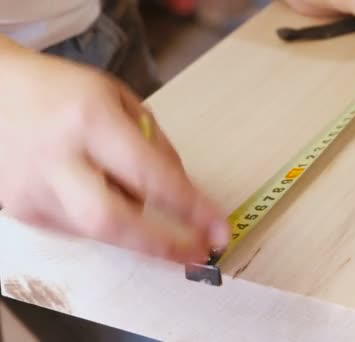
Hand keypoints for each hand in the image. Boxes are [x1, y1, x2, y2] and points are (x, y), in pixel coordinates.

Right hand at [0, 36, 229, 262]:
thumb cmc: (65, 91)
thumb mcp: (120, 99)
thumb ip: (155, 144)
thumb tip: (182, 193)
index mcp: (90, 120)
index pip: (151, 176)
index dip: (191, 209)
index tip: (219, 230)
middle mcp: (58, 159)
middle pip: (113, 222)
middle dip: (162, 246)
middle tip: (196, 253)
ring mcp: (33, 190)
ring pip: (100, 230)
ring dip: (133, 224)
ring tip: (120, 183)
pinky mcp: (23, 211)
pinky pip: (80, 229)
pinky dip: (103, 218)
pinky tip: (94, 187)